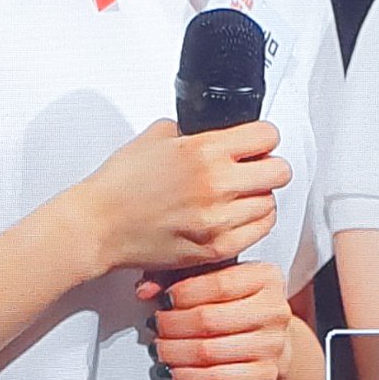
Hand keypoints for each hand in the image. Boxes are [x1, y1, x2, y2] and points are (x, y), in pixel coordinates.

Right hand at [74, 119, 290, 276]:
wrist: (99, 226)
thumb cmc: (120, 184)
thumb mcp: (156, 136)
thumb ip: (191, 131)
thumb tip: (214, 131)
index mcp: (203, 151)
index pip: (266, 136)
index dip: (262, 137)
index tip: (256, 141)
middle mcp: (216, 185)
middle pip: (279, 171)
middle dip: (268, 165)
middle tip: (253, 167)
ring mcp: (218, 220)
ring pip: (270, 204)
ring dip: (259, 196)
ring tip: (239, 194)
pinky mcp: (215, 248)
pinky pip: (258, 233)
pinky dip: (251, 223)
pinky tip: (234, 216)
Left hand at [136, 261, 293, 379]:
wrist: (271, 339)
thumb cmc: (236, 304)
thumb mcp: (213, 278)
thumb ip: (178, 275)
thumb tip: (146, 289)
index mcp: (265, 276)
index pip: (219, 283)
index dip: (185, 293)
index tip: (164, 299)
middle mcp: (274, 309)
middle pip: (210, 319)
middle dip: (173, 325)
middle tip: (156, 326)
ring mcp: (273, 344)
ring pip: (210, 351)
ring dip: (175, 352)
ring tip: (160, 348)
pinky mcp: (267, 374)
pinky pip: (219, 378)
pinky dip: (190, 377)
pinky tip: (176, 371)